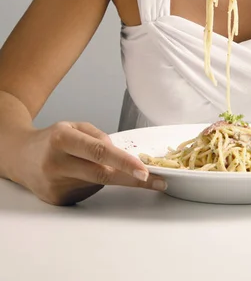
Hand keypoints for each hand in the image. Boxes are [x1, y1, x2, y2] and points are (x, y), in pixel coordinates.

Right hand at [14, 121, 165, 205]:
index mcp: (62, 138)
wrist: (19, 156)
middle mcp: (57, 163)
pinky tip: (82, 174)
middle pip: (102, 174)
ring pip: (97, 183)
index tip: (143, 170)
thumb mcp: (75, 126)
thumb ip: (98, 137)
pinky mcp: (57, 200)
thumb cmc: (52, 139)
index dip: (123, 161)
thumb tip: (120, 156)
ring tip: (100, 165)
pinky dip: (94, 183)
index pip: (98, 152)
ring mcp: (56, 184)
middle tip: (156, 182)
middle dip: (132, 179)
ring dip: (111, 176)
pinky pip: (88, 191)